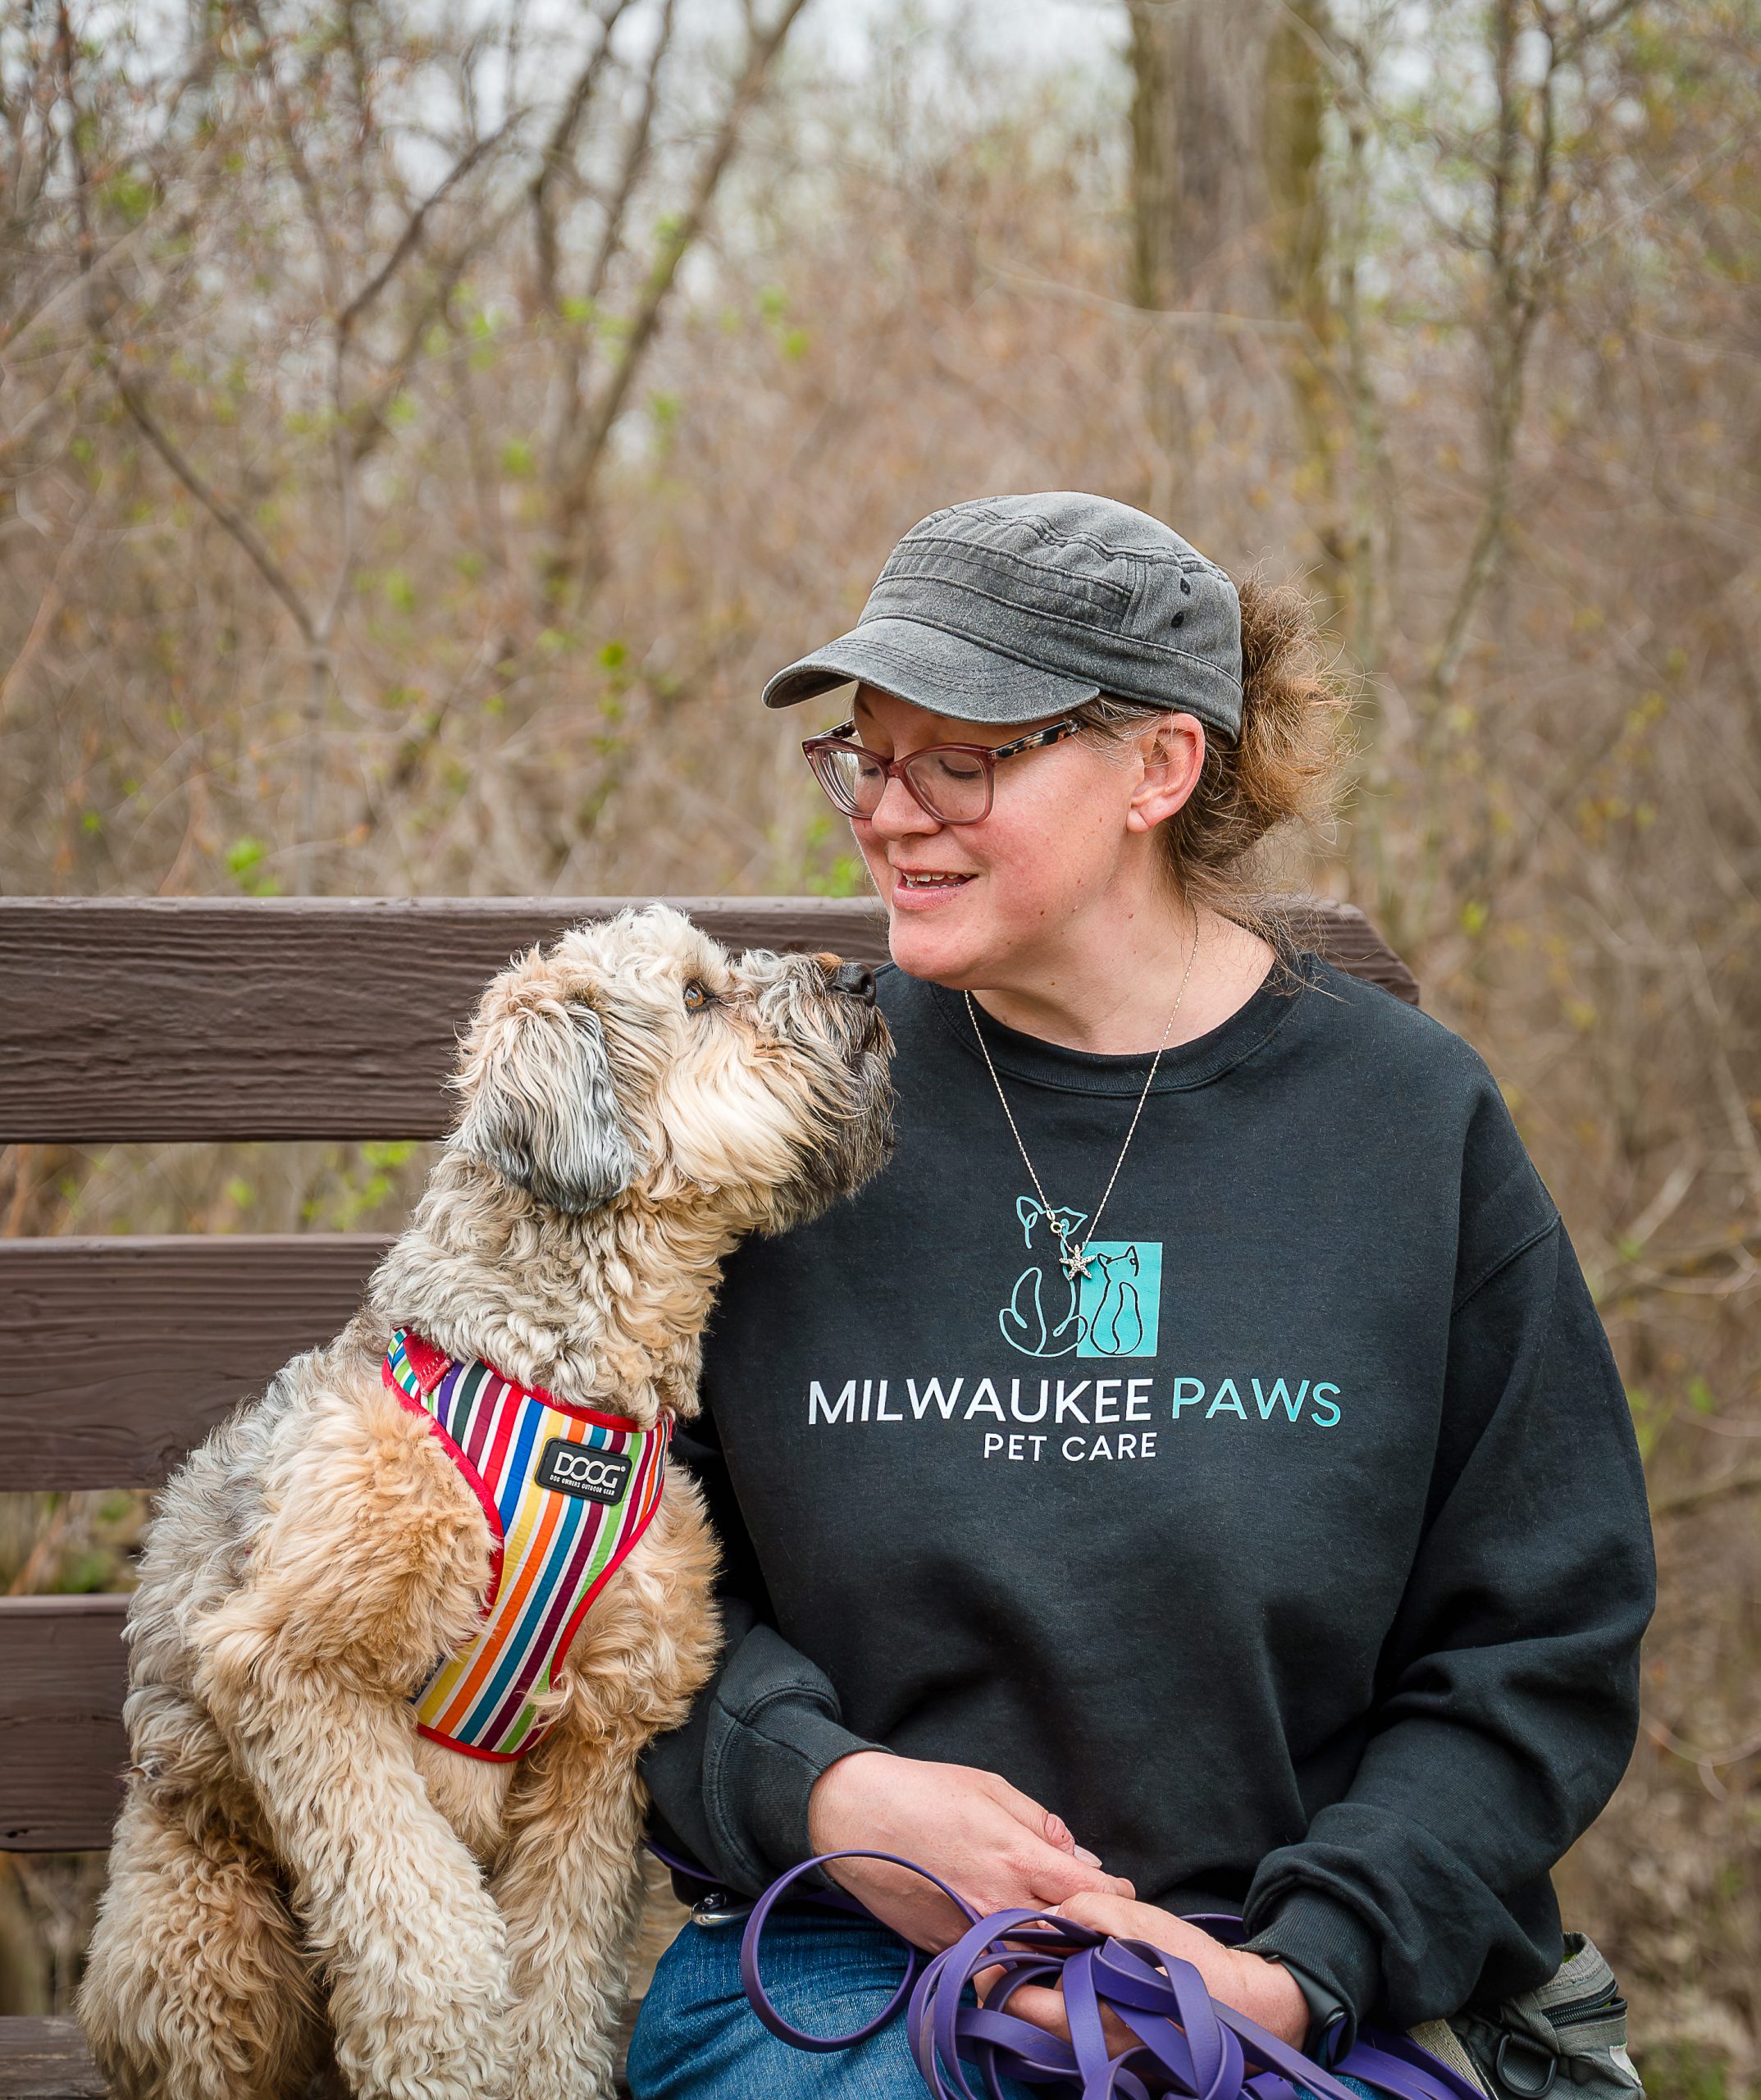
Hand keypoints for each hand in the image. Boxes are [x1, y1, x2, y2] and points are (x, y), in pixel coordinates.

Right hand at [806, 1750, 1134, 1952]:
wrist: (852, 1817)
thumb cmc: (922, 1793)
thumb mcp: (991, 1789)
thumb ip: (1042, 1825)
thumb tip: (1082, 1858)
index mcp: (1019, 1859)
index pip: (1093, 1893)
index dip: (1116, 1894)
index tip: (1122, 1891)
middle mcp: (1000, 1905)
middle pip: (1070, 1935)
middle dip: (1091, 1926)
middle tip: (1099, 1916)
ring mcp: (971, 1933)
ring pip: (1031, 1957)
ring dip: (1050, 1946)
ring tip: (1059, 1930)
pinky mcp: (944, 1949)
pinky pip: (989, 1960)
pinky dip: (1006, 1952)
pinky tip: (1009, 1934)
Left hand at [980, 1890, 1309, 2055]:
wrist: (1247, 2013)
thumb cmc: (1191, 1970)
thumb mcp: (1135, 1923)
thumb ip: (1082, 1912)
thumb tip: (1050, 1915)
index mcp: (1078, 2023)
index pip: (1006, 2000)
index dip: (993, 1965)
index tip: (995, 1937)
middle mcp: (1081, 2051)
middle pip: (1021, 2015)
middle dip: (1015, 1975)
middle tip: (1024, 1939)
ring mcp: (1099, 2059)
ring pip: (1046, 2023)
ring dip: (1042, 1987)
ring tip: (1056, 1950)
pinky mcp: (1117, 2056)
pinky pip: (1074, 2030)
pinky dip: (1069, 2001)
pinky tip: (1086, 1972)